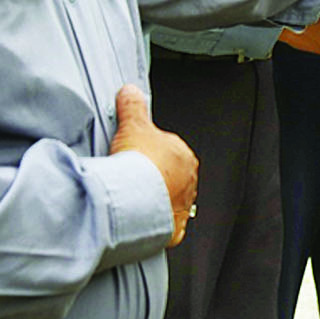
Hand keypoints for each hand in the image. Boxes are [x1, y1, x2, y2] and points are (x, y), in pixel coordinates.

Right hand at [110, 84, 197, 247]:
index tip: (135, 157)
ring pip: (169, 201)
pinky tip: (140, 221)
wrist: (134, 198)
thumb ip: (133, 107)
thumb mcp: (133, 125)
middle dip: (153, 178)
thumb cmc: (139, 164)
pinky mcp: (173, 227)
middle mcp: (188, 181)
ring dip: (154, 201)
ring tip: (133, 200)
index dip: (149, 154)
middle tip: (131, 179)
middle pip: (170, 177)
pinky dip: (154, 224)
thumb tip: (131, 91)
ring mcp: (182, 205)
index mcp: (184, 156)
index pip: (169, 152)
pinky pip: (165, 225)